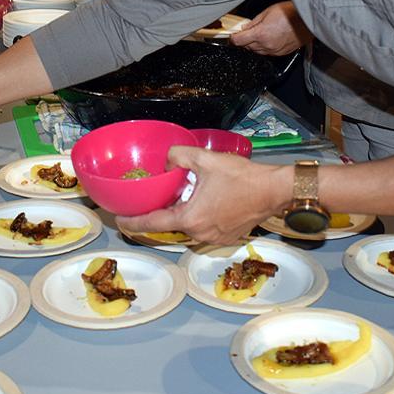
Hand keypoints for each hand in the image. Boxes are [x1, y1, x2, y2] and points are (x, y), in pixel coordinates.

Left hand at [116, 146, 286, 243]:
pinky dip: (199, 217)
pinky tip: (204, 201)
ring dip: (182, 214)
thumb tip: (167, 159)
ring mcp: (215, 238)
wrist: (274, 190)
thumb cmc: (243, 178)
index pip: (152, 223)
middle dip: (162, 212)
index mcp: (190, 218)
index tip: (119, 220)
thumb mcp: (206, 160)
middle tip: (156, 198)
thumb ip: (179, 155)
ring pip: (188, 227)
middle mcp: (200, 233)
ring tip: (183, 196)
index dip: (132, 222)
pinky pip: (204, 229)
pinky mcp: (227, 237)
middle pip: (171, 225)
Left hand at [229, 2, 311, 55]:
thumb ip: (254, 22)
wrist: (308, 20)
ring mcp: (274, 51)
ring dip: (254, 44)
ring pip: (256, 51)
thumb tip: (244, 28)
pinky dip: (265, 47)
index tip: (233, 35)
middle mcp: (266, 45)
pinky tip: (270, 37)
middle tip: (248, 30)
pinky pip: (267, 53)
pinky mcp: (281, 53)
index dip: (233, 38)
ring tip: (261, 32)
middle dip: (245, 39)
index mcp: (261, 34)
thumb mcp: (268, 12)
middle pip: (246, 47)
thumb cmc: (292, 13)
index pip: (238, 41)